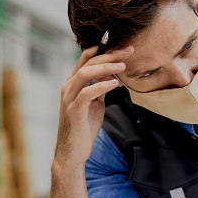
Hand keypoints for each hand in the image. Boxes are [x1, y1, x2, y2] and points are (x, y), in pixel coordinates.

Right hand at [53, 44, 132, 167]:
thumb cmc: (84, 126)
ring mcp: (69, 98)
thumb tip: (112, 74)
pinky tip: (115, 84)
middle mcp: (68, 87)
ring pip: (85, 74)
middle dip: (109, 55)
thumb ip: (100, 88)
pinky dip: (102, 86)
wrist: (73, 150)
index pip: (86, 58)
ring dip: (106, 67)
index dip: (103, 49)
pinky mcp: (74, 110)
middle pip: (88, 63)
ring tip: (123, 66)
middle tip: (128, 51)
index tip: (122, 46)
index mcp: (73, 83)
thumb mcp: (95, 103)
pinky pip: (87, 93)